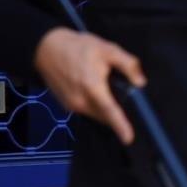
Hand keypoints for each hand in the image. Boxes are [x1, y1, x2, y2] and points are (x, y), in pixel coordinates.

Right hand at [33, 27, 145, 143]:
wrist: (46, 49)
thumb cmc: (78, 47)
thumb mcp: (107, 49)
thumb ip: (127, 64)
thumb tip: (141, 82)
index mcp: (92, 88)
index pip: (110, 111)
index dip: (120, 126)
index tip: (128, 139)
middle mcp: (81, 102)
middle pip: (106, 115)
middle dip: (117, 111)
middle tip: (121, 92)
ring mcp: (72, 106)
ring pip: (97, 114)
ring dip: (106, 108)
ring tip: (105, 87)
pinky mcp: (66, 106)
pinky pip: (88, 111)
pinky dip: (95, 105)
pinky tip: (95, 90)